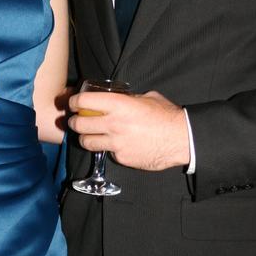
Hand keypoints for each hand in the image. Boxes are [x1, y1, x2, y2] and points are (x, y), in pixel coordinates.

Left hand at [68, 90, 189, 170]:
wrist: (182, 139)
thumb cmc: (167, 116)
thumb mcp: (147, 98)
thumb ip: (130, 98)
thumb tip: (120, 97)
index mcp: (119, 104)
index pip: (84, 102)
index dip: (74, 102)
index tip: (73, 103)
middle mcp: (114, 123)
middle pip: (79, 124)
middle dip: (73, 122)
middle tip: (75, 121)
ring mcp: (116, 143)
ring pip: (87, 142)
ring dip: (85, 138)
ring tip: (89, 136)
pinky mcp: (121, 158)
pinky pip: (107, 153)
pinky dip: (108, 149)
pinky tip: (115, 145)